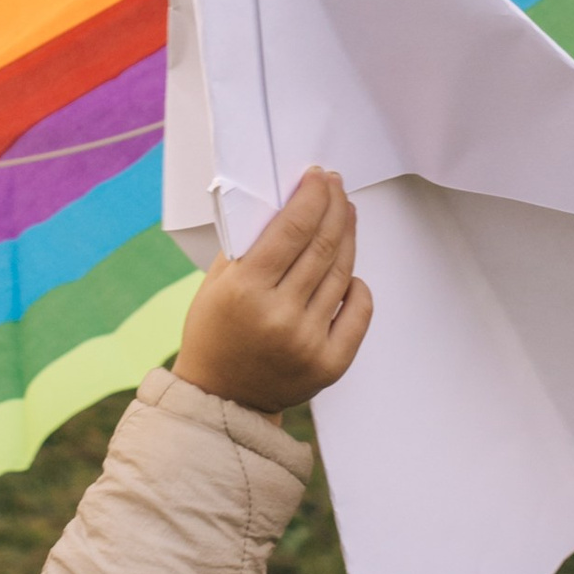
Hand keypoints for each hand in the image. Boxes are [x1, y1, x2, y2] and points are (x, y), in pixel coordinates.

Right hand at [175, 168, 370, 410]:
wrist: (223, 396)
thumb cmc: (215, 332)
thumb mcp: (216, 282)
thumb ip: (248, 244)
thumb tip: (287, 203)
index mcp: (245, 290)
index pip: (292, 228)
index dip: (311, 196)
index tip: (319, 177)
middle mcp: (279, 315)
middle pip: (322, 245)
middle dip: (334, 207)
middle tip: (337, 187)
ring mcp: (308, 341)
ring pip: (341, 273)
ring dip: (347, 237)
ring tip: (346, 214)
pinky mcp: (329, 364)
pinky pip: (358, 311)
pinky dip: (358, 285)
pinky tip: (350, 270)